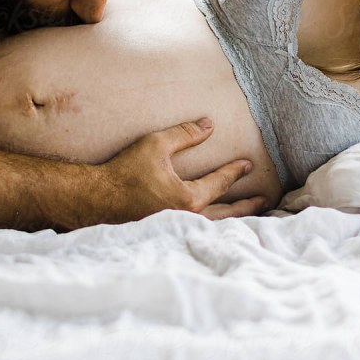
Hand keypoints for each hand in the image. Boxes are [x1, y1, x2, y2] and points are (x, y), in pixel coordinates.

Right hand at [93, 118, 260, 223]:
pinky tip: (218, 227)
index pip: (220, 183)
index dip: (235, 171)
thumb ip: (185, 134)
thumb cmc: (124, 172)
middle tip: (264, 199)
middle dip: (247, 206)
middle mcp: (187, 219)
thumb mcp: (155, 145)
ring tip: (249, 217)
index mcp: (188, 198)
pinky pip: (200, 232)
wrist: (96, 200)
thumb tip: (209, 124)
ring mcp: (178, 230)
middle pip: (227, 214)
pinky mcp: (168, 235)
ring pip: (215, 226)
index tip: (247, 164)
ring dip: (235, 220)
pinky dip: (216, 228)